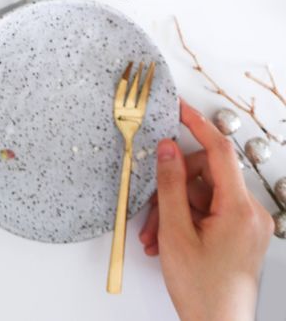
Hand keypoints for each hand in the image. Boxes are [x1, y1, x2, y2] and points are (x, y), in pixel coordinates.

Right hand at [139, 100, 272, 320]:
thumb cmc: (202, 291)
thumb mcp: (176, 233)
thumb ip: (170, 185)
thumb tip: (168, 148)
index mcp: (239, 208)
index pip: (219, 150)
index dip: (197, 124)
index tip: (178, 107)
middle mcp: (250, 213)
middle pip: (205, 175)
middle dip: (172, 189)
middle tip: (150, 211)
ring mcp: (248, 225)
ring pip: (203, 195)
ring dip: (174, 209)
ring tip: (155, 236)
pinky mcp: (241, 235)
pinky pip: (210, 211)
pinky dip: (186, 220)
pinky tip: (167, 240)